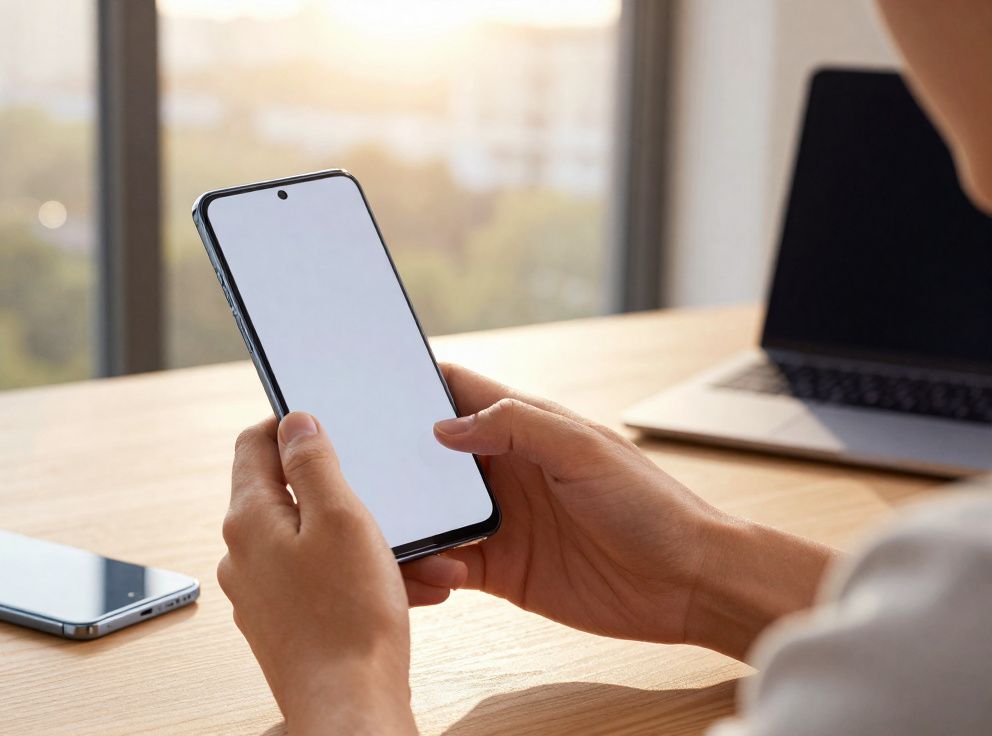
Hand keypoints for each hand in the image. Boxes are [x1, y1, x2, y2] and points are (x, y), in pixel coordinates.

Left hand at [218, 412, 416, 734]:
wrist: (351, 708)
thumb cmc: (349, 618)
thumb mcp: (341, 518)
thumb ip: (313, 463)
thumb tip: (294, 423)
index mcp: (249, 519)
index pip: (253, 445)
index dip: (290, 425)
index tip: (326, 421)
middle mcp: (244, 555)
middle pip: (291, 497)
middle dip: (349, 495)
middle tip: (392, 500)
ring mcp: (262, 593)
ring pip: (318, 545)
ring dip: (369, 542)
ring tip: (423, 558)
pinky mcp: (286, 625)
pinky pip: (325, 582)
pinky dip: (364, 577)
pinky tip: (411, 589)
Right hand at [403, 365, 836, 660]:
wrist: (688, 585)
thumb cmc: (652, 506)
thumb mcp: (585, 450)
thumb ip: (516, 426)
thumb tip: (446, 428)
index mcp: (524, 429)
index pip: (457, 392)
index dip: (415, 384)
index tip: (369, 384)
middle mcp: (504, 471)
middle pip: (429, 456)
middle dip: (393, 459)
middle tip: (357, 469)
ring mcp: (500, 522)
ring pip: (431, 513)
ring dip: (409, 519)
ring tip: (390, 528)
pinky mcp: (501, 572)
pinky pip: (447, 564)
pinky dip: (430, 568)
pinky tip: (434, 573)